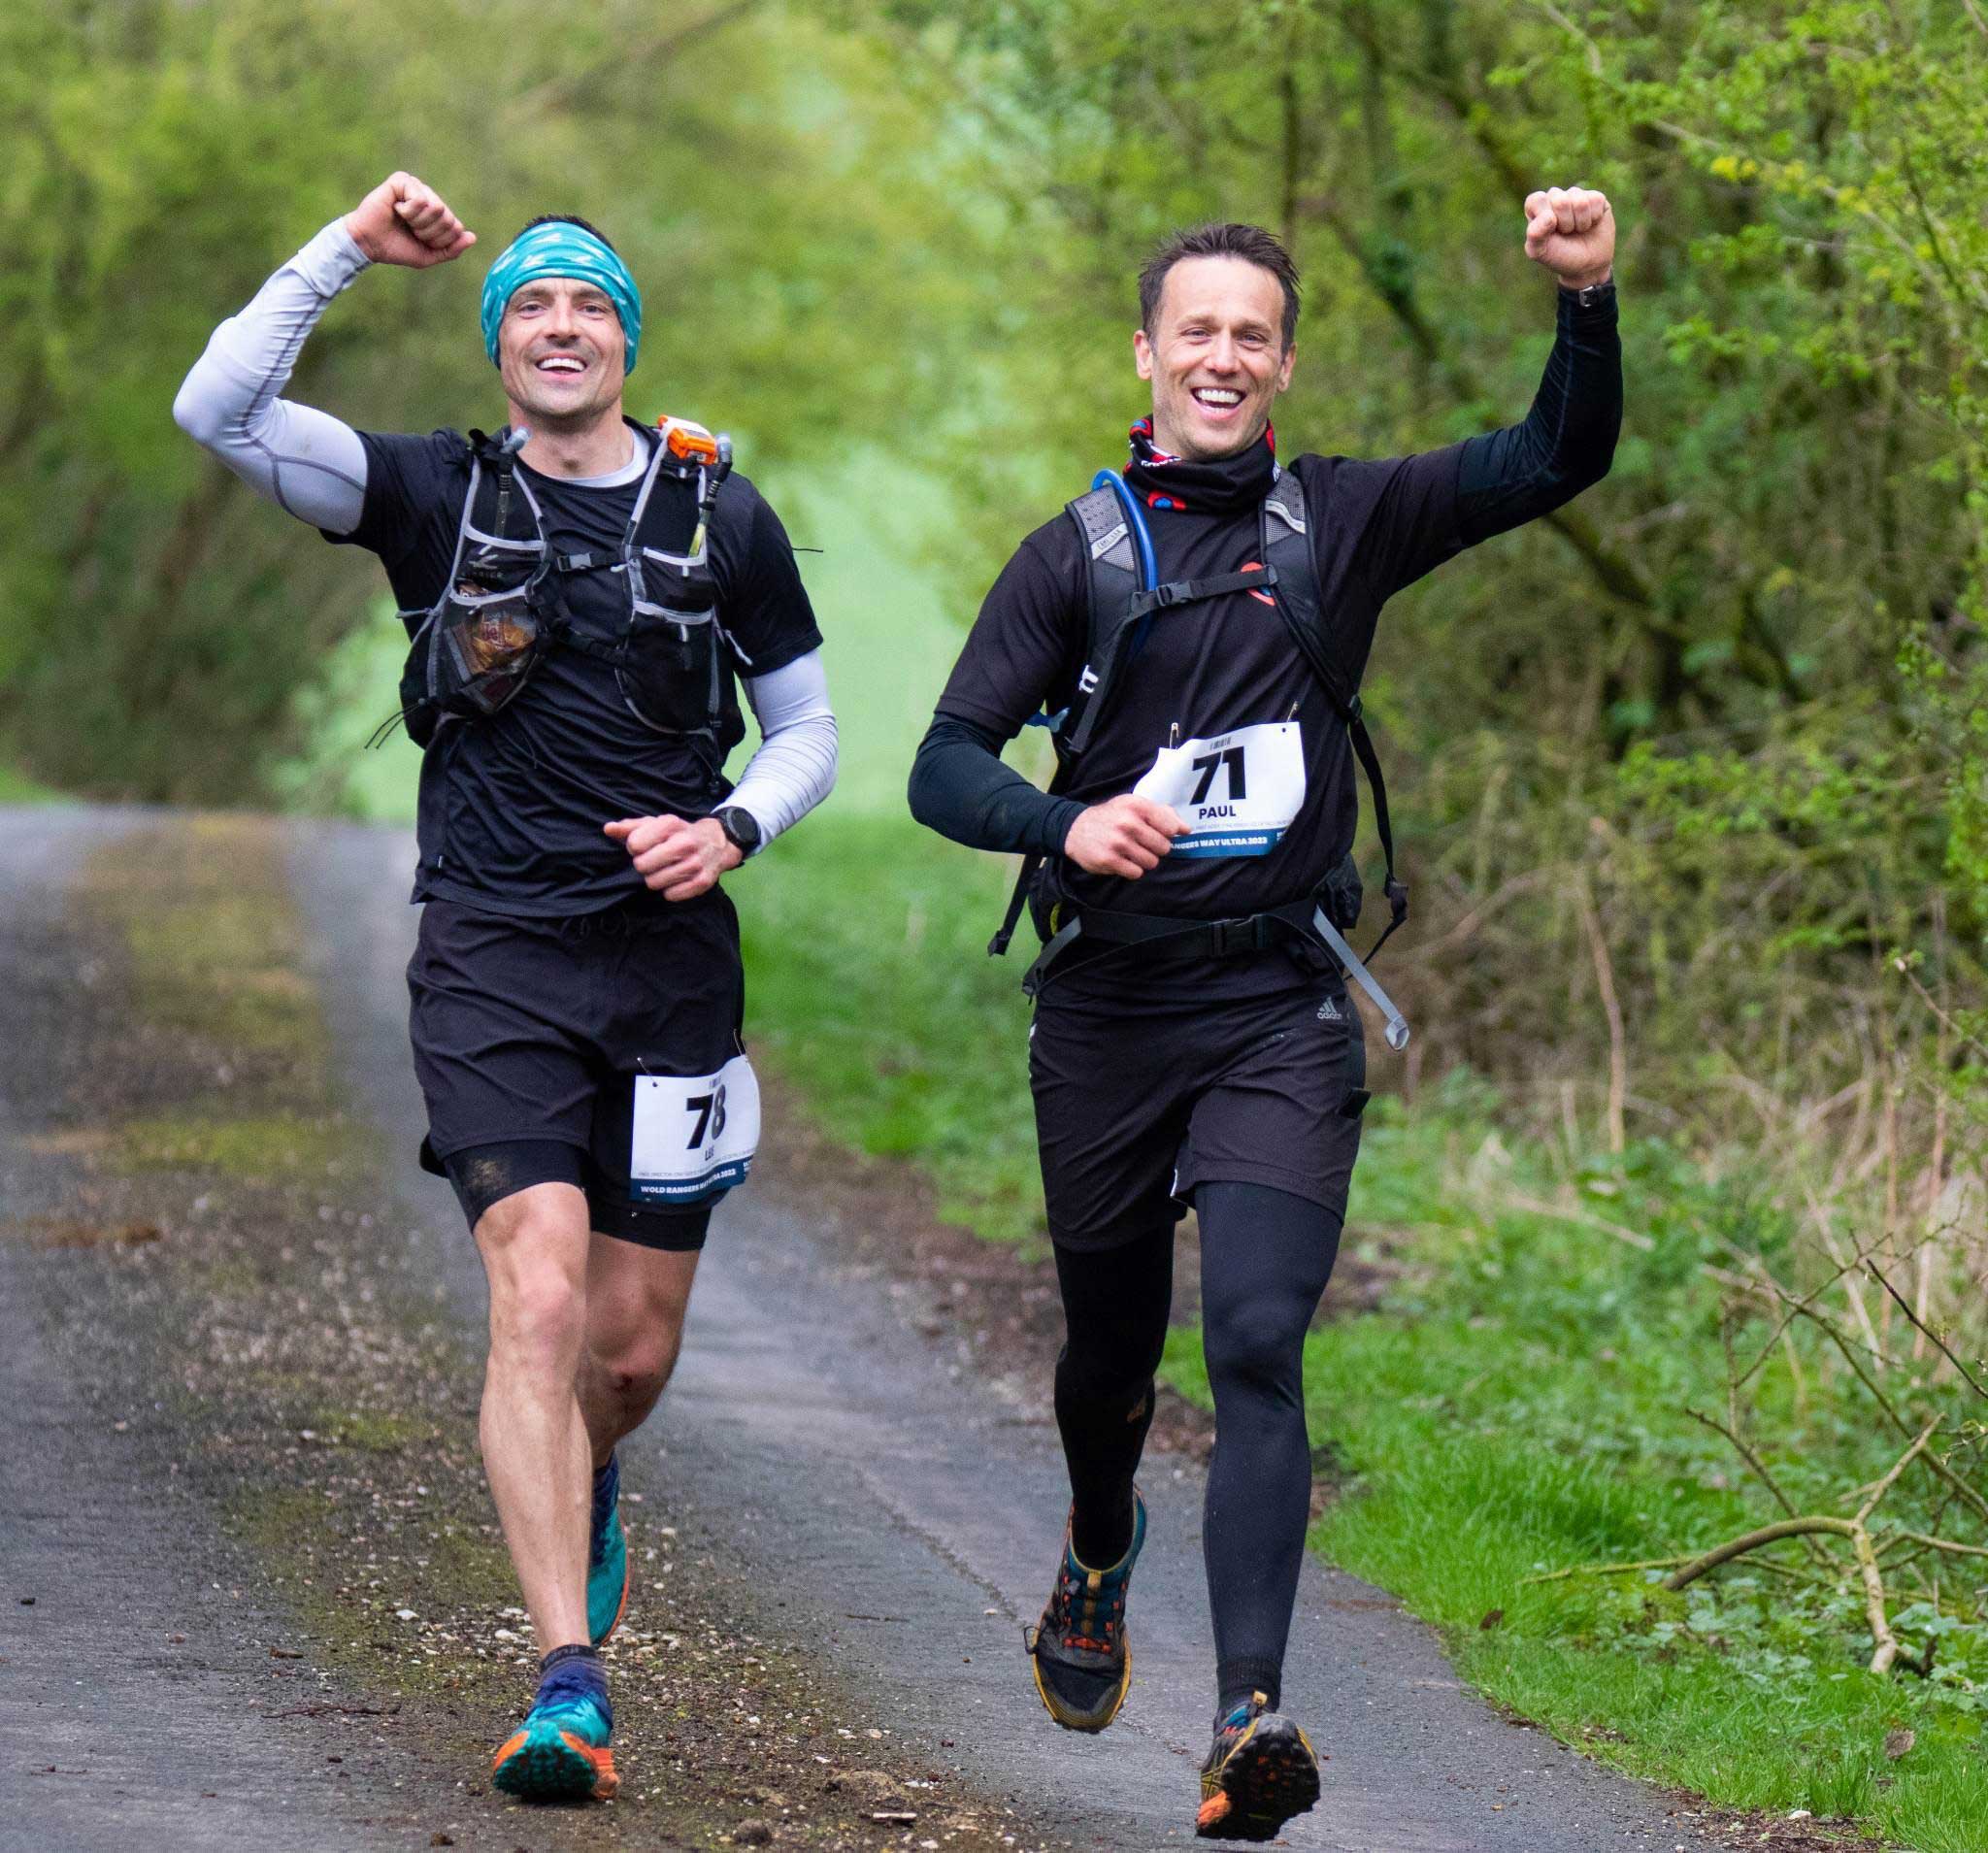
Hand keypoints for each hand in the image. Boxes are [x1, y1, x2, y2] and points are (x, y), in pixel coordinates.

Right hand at [345, 173, 475, 268]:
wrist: (370, 244)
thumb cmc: (398, 248)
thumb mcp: (429, 255)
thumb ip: (452, 249)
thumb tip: (472, 237)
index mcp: (438, 213)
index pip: (456, 227)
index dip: (440, 241)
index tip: (422, 241)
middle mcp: (429, 197)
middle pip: (448, 217)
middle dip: (429, 233)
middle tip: (411, 231)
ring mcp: (416, 187)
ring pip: (436, 208)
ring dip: (418, 222)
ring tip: (404, 220)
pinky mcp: (402, 180)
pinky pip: (420, 199)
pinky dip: (409, 212)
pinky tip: (396, 209)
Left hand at [603, 814, 740, 900]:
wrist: (717, 842)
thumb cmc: (678, 833)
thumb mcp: (656, 824)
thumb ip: (630, 827)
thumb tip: (608, 829)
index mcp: (670, 824)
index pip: (634, 844)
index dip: (635, 848)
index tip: (644, 847)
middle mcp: (685, 843)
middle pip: (642, 866)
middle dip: (644, 865)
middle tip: (654, 861)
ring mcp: (695, 864)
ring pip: (654, 883)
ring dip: (655, 879)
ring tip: (665, 870)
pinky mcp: (702, 882)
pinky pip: (671, 895)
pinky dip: (669, 891)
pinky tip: (676, 880)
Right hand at [1062, 794, 1184, 879]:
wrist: (1075, 829)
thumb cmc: (1112, 816)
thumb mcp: (1134, 806)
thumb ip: (1163, 814)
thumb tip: (1186, 829)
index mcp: (1136, 805)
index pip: (1170, 827)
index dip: (1167, 834)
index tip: (1158, 833)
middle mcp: (1127, 822)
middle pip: (1163, 848)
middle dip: (1156, 849)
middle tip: (1142, 843)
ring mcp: (1118, 842)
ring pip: (1152, 862)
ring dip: (1144, 860)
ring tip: (1131, 852)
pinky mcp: (1109, 860)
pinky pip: (1136, 873)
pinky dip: (1132, 869)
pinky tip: (1122, 860)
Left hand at [1523, 185, 1614, 288]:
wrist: (1587, 265)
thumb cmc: (1559, 256)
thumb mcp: (1539, 252)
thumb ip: (1534, 235)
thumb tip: (1549, 216)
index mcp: (1537, 207)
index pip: (1537, 199)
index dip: (1545, 218)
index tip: (1550, 231)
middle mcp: (1555, 197)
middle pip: (1560, 200)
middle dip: (1565, 223)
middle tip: (1566, 233)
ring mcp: (1576, 195)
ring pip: (1580, 201)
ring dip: (1580, 223)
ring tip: (1578, 230)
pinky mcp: (1596, 197)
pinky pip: (1596, 200)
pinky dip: (1594, 218)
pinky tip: (1591, 224)